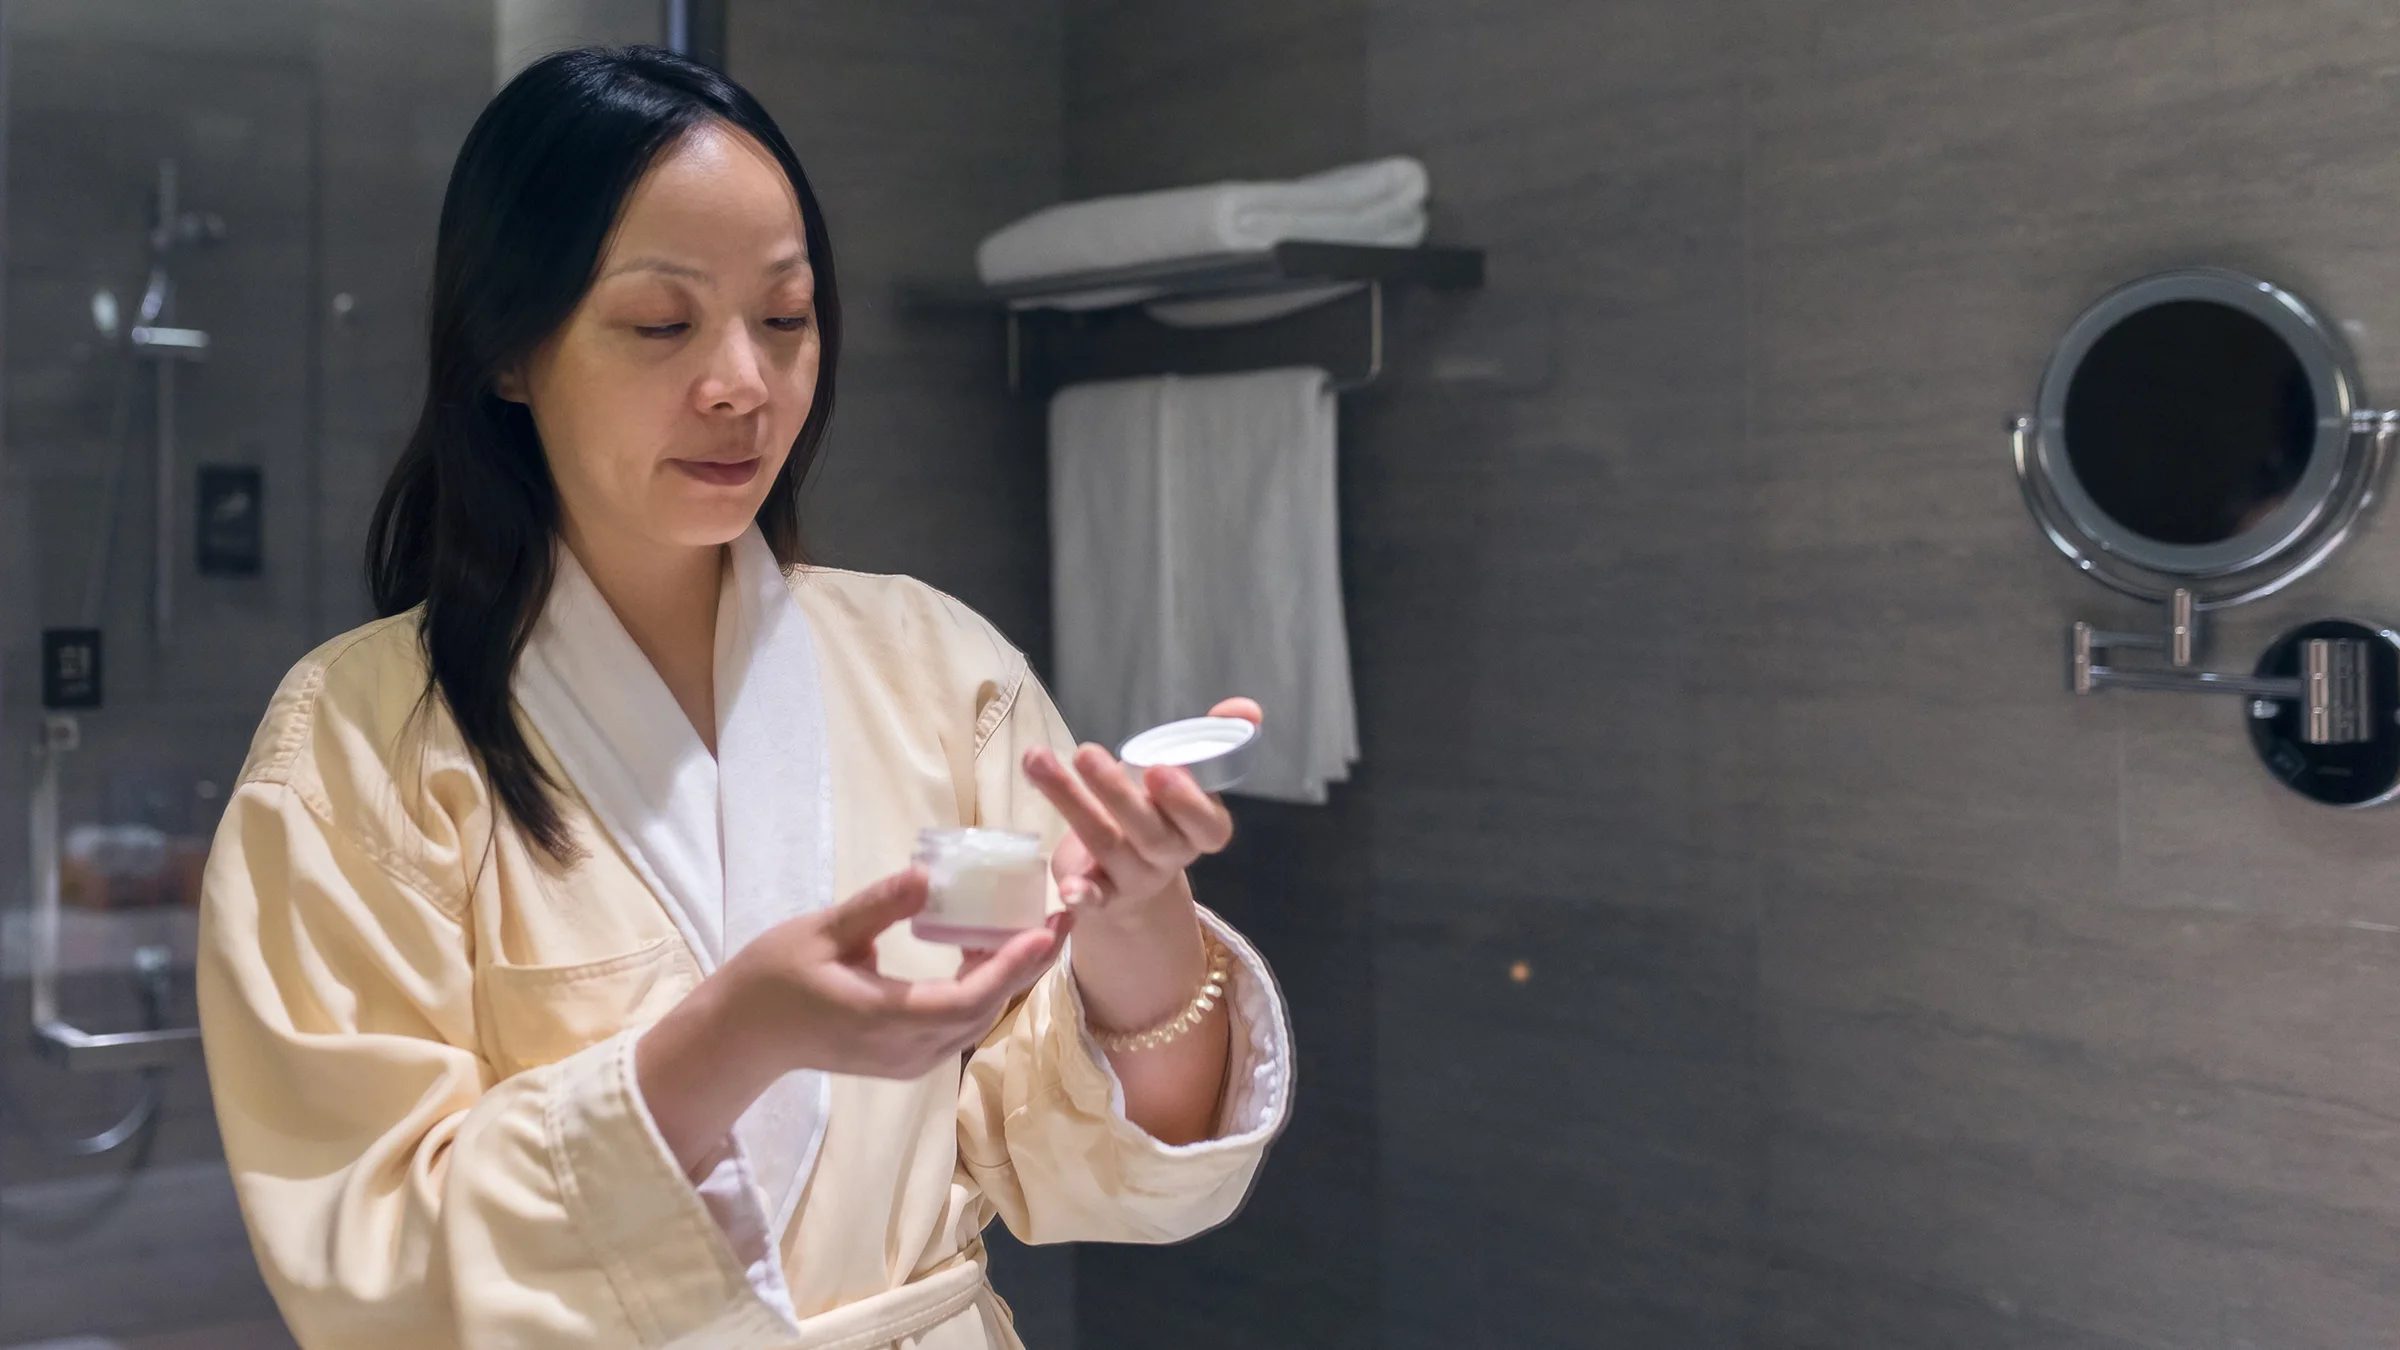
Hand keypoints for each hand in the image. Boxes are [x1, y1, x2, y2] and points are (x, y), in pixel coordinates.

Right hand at [720, 868, 1066, 1078]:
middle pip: (985, 1011)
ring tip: (1037, 929)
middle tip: (1062, 918)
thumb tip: (927, 874)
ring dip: (1010, 978)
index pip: (966, 998)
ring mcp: (909, 1061)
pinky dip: (985, 991)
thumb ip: (877, 907)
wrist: (743, 1036)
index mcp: (883, 1017)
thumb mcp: (821, 931)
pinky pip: (961, 1026)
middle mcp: (906, 1049)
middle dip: (1029, 966)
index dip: (1011, 966)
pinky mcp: (907, 1060)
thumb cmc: (773, 976)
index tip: (1046, 929)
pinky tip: (991, 952)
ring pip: (978, 1021)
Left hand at [1020, 697, 1261, 926]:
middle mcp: (1171, 856)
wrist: (1135, 875)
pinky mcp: (1103, 895)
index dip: (1186, 801)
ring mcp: (1136, 878)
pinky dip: (1082, 895)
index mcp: (1202, 828)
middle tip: (1087, 753)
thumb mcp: (1187, 772)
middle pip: (1148, 831)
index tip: (1159, 769)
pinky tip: (1065, 887)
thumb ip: (1215, 737)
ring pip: (1107, 843)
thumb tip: (1246, 708)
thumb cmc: (1162, 808)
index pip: (1206, 824)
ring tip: (1039, 761)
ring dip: (1072, 803)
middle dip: (1116, 792)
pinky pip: (1094, 899)